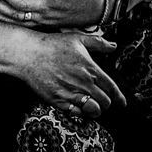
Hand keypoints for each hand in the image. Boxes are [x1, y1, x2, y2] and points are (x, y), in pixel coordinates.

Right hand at [10, 29, 125, 116]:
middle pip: (104, 102)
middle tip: (103, 103)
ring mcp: (70, 93)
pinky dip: (80, 113)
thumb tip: (114, 46)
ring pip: (92, 110)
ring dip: (95, 111)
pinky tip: (79, 108)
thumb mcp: (78, 39)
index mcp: (91, 69)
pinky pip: (75, 113)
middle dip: (107, 104)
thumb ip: (98, 43)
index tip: (122, 103)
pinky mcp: (57, 101)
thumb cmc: (53, 44)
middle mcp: (83, 83)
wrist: (29, 54)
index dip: (119, 98)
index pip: (111, 88)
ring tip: (93, 108)